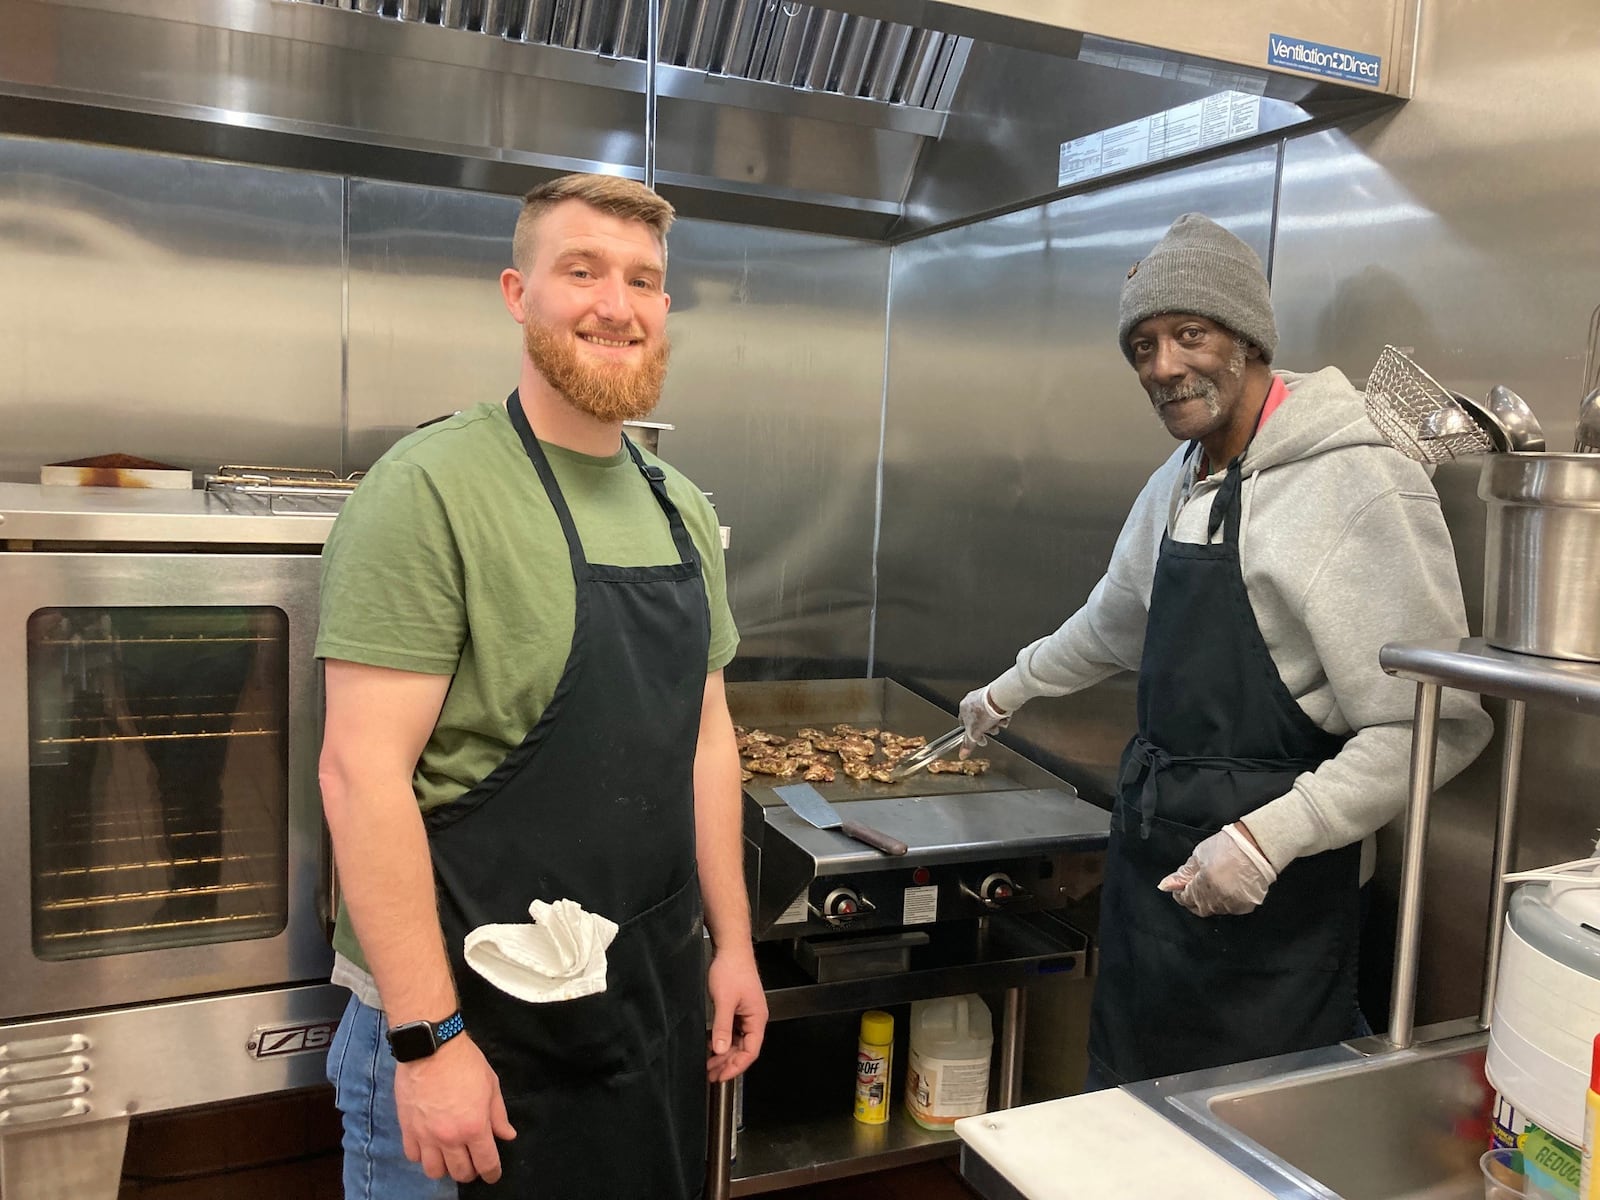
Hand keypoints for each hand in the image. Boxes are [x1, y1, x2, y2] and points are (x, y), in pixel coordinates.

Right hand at [394, 1034, 515, 1183]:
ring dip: (445, 1168)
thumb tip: (507, 1136)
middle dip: (470, 1172)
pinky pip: (413, 1156)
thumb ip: (498, 1115)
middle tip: (473, 1162)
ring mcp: (426, 1136)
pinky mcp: (407, 1129)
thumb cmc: (465, 1063)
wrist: (431, 1048)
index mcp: (475, 1127)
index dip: (492, 1173)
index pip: (486, 1163)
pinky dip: (422, 1156)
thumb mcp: (491, 1085)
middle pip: (460, 1172)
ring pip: (434, 1171)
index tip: (493, 1174)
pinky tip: (429, 1146)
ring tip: (449, 1157)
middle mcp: (450, 1138)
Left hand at [706, 948, 766, 1082]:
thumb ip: (722, 1027)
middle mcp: (754, 1019)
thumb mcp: (724, 1000)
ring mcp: (746, 1014)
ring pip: (737, 1042)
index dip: (735, 1066)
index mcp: (757, 1019)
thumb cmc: (732, 969)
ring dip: (723, 1054)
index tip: (721, 1076)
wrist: (730, 949)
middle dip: (727, 1063)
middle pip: (743, 1049)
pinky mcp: (738, 1009)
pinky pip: (732, 1032)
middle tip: (710, 1074)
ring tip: (708, 1065)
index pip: (750, 1052)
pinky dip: (722, 1041)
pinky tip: (711, 1046)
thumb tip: (719, 1050)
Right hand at [958, 687, 1009, 755]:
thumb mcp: (974, 733)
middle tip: (991, 731)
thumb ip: (968, 744)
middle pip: (979, 721)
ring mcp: (984, 697)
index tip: (979, 738)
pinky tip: (1004, 718)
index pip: (964, 724)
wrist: (1000, 699)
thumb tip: (962, 754)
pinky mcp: (995, 696)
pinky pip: (998, 710)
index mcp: (963, 707)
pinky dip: (1001, 716)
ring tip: (999, 724)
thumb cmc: (985, 711)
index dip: (973, 733)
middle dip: (987, 729)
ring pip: (989, 716)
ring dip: (995, 723)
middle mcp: (972, 701)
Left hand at [1158, 824, 1277, 916]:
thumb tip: (1166, 885)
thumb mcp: (1199, 855)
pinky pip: (1229, 909)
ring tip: (1212, 884)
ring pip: (1214, 910)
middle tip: (1193, 887)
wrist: (1258, 846)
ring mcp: (1234, 904)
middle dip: (1193, 899)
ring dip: (1208, 901)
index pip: (1186, 898)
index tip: (1179, 888)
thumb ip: (1183, 873)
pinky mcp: (1247, 906)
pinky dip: (1224, 902)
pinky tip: (1225, 888)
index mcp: (1205, 884)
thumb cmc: (1228, 846)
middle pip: (1199, 908)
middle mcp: (1219, 898)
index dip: (1180, 893)